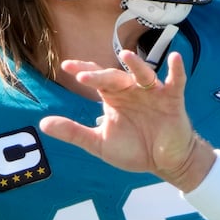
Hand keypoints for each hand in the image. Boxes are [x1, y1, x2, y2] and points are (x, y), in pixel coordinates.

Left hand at [40, 49, 209, 186]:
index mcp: (114, 97)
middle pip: (115, 76)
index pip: (96, 78)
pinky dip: (176, 71)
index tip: (66, 67)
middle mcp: (132, 90)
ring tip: (126, 56)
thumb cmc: (134, 149)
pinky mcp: (172, 99)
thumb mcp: (99, 143)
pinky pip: (176, 82)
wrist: (164, 162)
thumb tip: (43, 123)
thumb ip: (73, 132)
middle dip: (100, 75)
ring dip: (136, 65)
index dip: (83, 71)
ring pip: (143, 74)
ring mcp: (153, 93)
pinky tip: (174, 59)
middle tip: (84, 76)